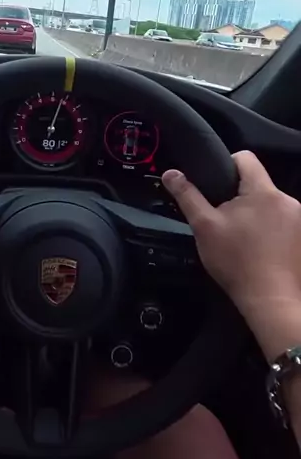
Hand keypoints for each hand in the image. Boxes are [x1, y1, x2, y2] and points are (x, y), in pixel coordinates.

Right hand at [162, 151, 300, 324]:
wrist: (271, 300)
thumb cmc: (237, 262)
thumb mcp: (204, 227)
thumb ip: (187, 196)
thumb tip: (171, 174)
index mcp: (263, 191)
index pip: (245, 158)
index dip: (226, 164)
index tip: (215, 184)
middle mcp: (287, 200)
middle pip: (257, 184)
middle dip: (239, 196)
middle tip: (223, 218)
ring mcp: (298, 219)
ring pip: (269, 204)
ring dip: (255, 213)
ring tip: (240, 237)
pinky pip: (281, 221)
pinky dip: (269, 229)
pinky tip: (258, 248)